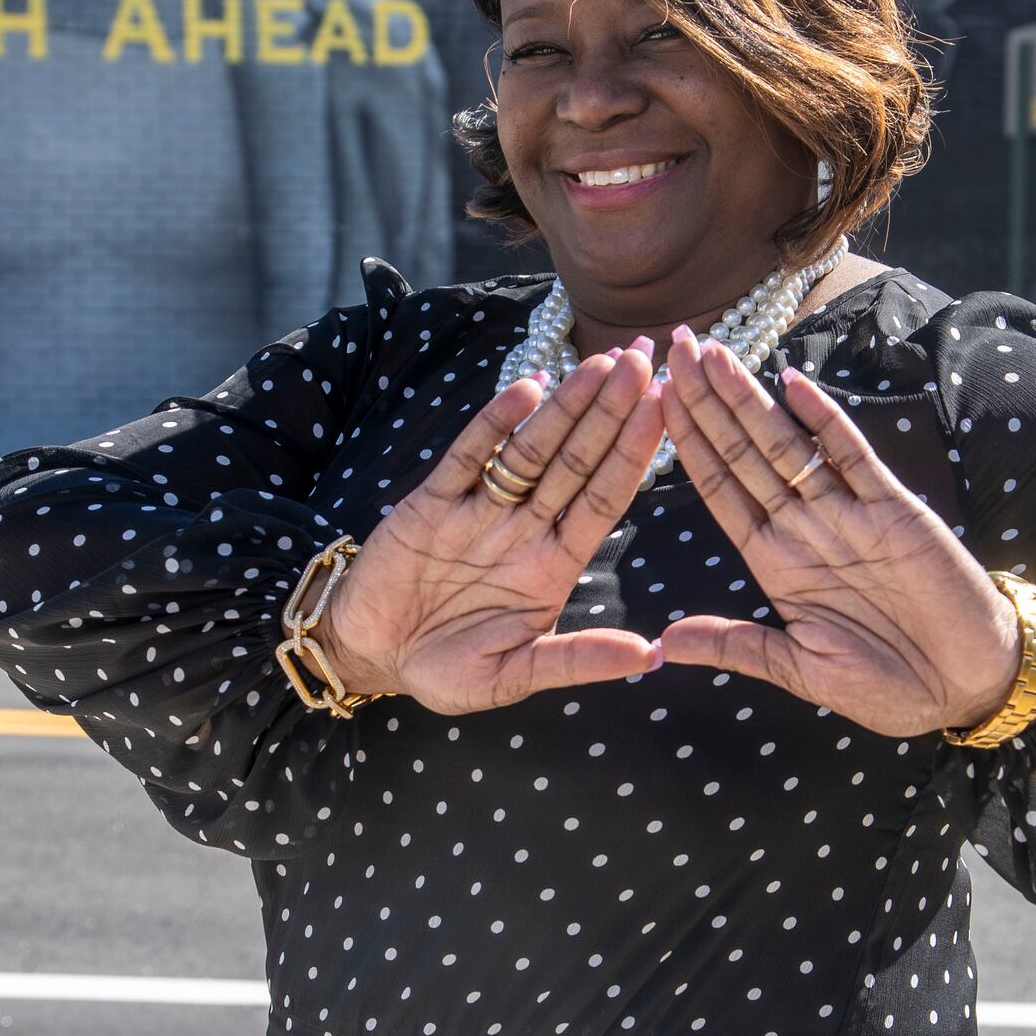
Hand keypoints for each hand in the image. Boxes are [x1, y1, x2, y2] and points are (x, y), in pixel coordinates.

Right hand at [320, 348, 664, 713]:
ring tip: (600, 363)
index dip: (634, 454)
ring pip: (531, 450)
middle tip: (643, 358)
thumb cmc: (445, 672)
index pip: (604, 499)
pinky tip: (527, 388)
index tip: (666, 409)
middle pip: (578, 460)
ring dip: (566, 406)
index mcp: (554, 565)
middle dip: (611, 411)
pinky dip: (496, 423)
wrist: (368, 655)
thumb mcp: (512, 676)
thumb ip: (576, 661)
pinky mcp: (432, 502)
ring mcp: (480, 511)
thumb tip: (651, 656)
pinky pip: (468, 456)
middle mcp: (525, 529)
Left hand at [658, 333, 1035, 736]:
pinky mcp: (894, 509)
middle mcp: (803, 527)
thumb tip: (665, 642)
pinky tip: (794, 385)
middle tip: (675, 346)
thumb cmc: (888, 686)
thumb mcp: (802, 671)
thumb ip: (738, 648)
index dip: (687, 444)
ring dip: (750, 399)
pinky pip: (852, 456)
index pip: (719, 489)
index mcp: (774, 562)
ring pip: (787, 444)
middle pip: (743, 452)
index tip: (653, 401)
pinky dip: (825, 421)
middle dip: (707, 401)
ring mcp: (847, 513)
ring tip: (715, 353)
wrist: (968, 685)